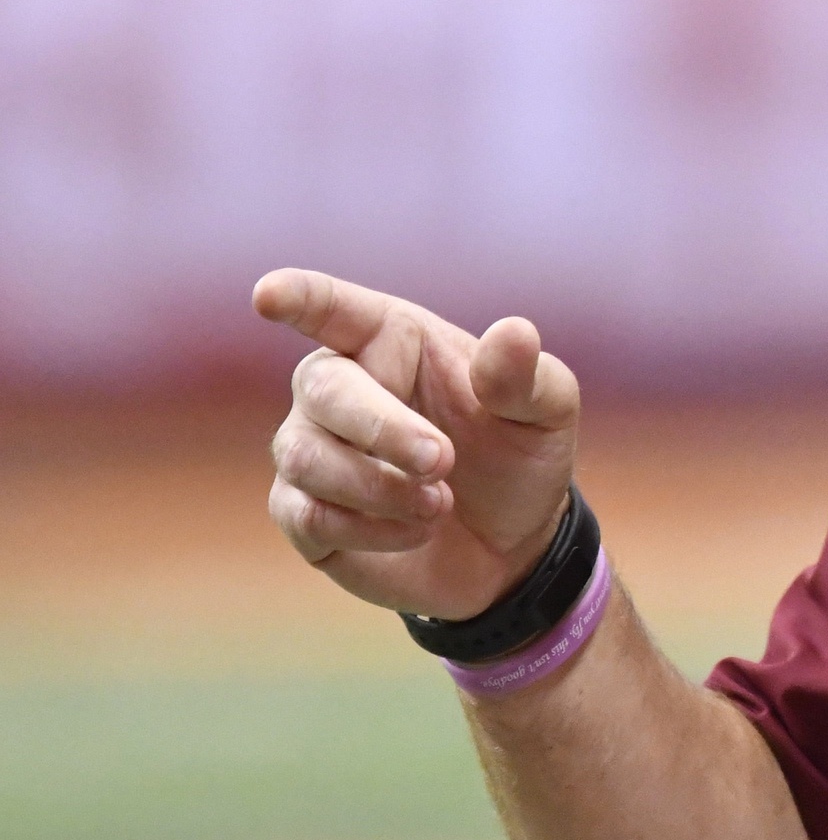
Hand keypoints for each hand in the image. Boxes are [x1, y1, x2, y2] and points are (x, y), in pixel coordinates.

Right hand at [257, 269, 580, 620]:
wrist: (511, 545)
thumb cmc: (519, 456)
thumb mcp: (545, 413)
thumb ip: (525, 376)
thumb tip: (511, 334)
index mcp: (394, 341)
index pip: (333, 308)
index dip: (300, 298)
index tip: (269, 294)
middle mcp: (340, 385)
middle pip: (323, 388)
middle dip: (382, 428)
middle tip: (442, 461)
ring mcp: (314, 449)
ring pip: (307, 457)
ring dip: (380, 487)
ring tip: (441, 503)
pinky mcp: (304, 512)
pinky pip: (309, 515)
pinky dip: (369, 529)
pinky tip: (417, 530)